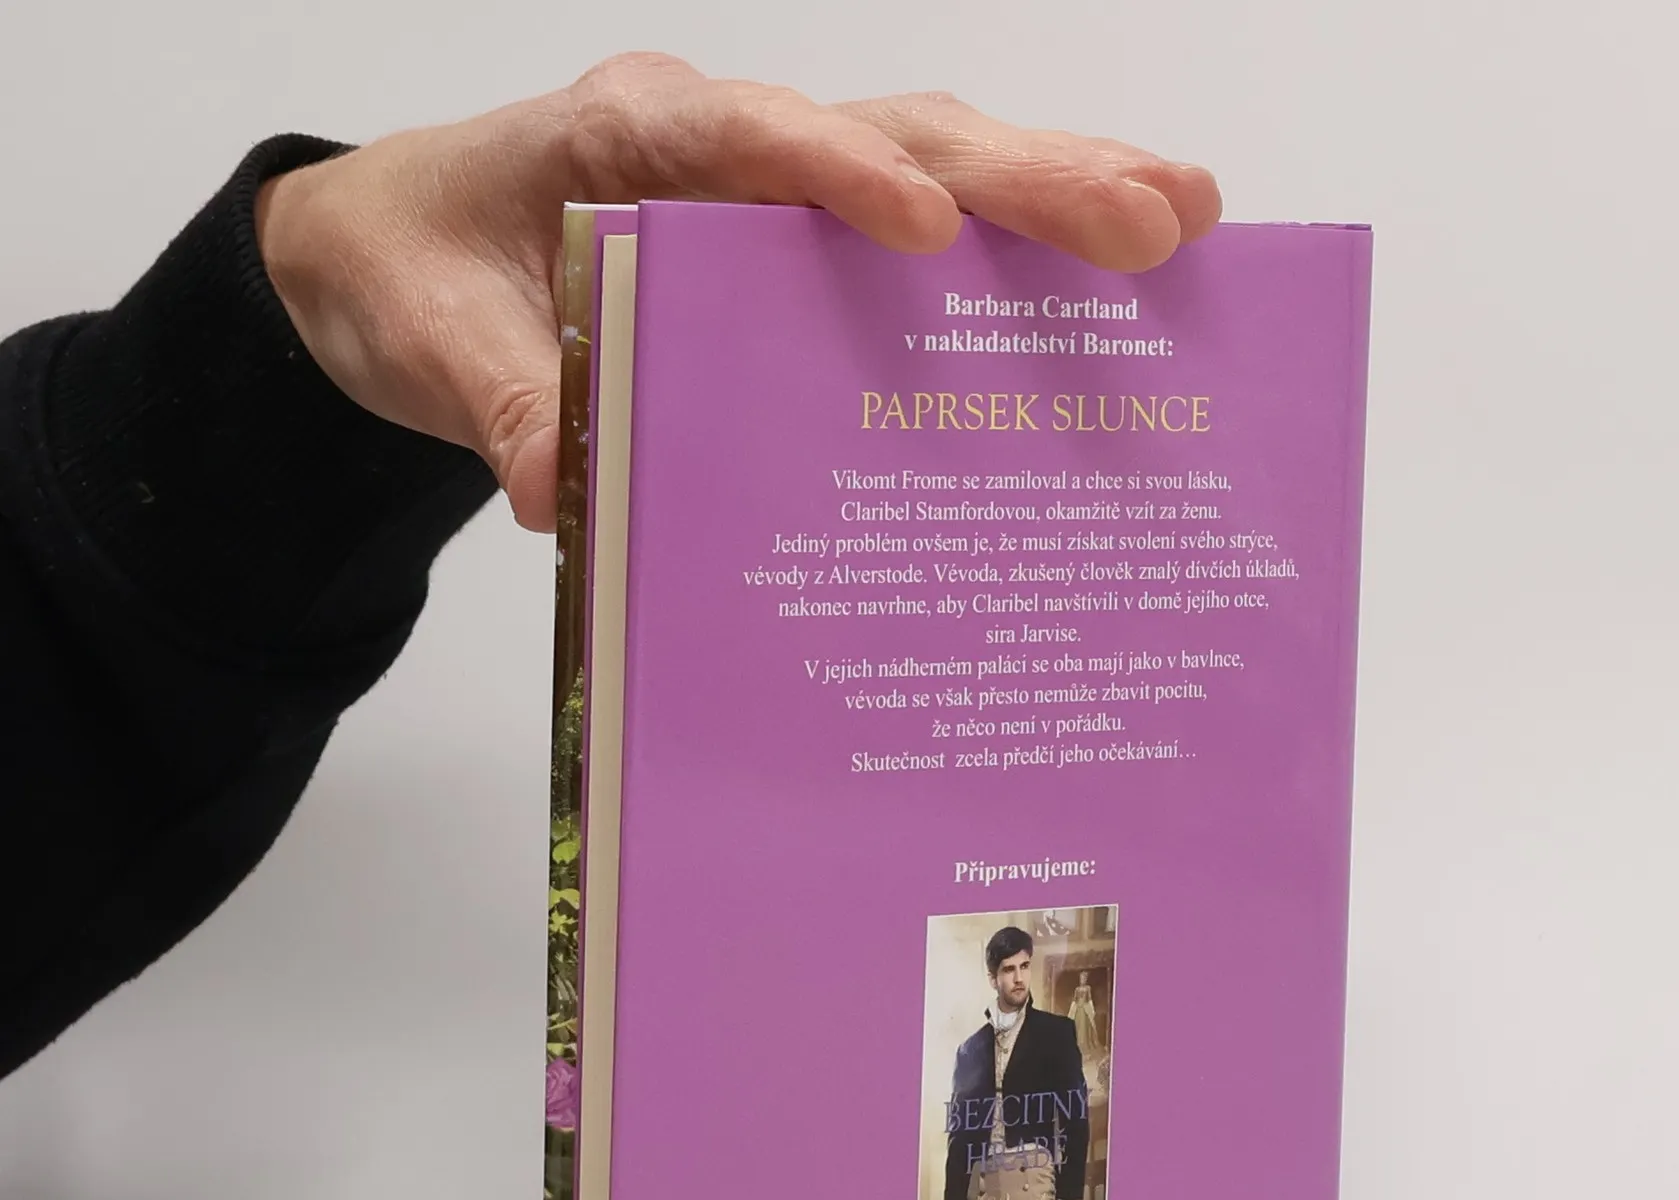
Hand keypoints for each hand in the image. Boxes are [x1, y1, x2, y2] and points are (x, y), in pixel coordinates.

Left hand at [255, 55, 1222, 532]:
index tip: (926, 228)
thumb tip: (568, 500)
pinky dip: (1023, 259)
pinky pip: (932, 245)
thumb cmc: (421, 275)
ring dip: (1061, 193)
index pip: (743, 139)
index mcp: (627, 142)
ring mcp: (785, 196)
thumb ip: (499, 405)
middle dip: (1023, 178)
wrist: (410, 265)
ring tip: (1185, 221)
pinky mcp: (811, 254)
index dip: (838, 172)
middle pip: (896, 137)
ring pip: (941, 168)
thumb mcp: (430, 344)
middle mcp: (729, 149)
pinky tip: (1122, 283)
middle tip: (1149, 218)